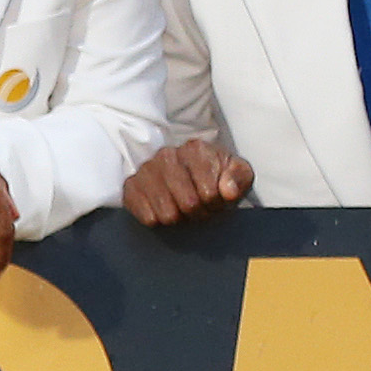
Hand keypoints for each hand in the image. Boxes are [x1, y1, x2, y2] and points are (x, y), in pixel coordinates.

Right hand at [121, 137, 256, 227]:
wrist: (190, 174)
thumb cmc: (216, 176)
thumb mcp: (239, 173)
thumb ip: (239, 179)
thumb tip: (227, 192)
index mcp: (195, 149)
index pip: (209, 193)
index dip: (216, 205)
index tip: (216, 201)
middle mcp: (166, 155)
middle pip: (188, 204)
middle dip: (198, 213)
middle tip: (200, 209)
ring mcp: (146, 170)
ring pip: (167, 214)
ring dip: (180, 218)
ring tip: (184, 209)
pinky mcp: (131, 186)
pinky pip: (147, 217)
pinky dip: (159, 220)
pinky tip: (165, 210)